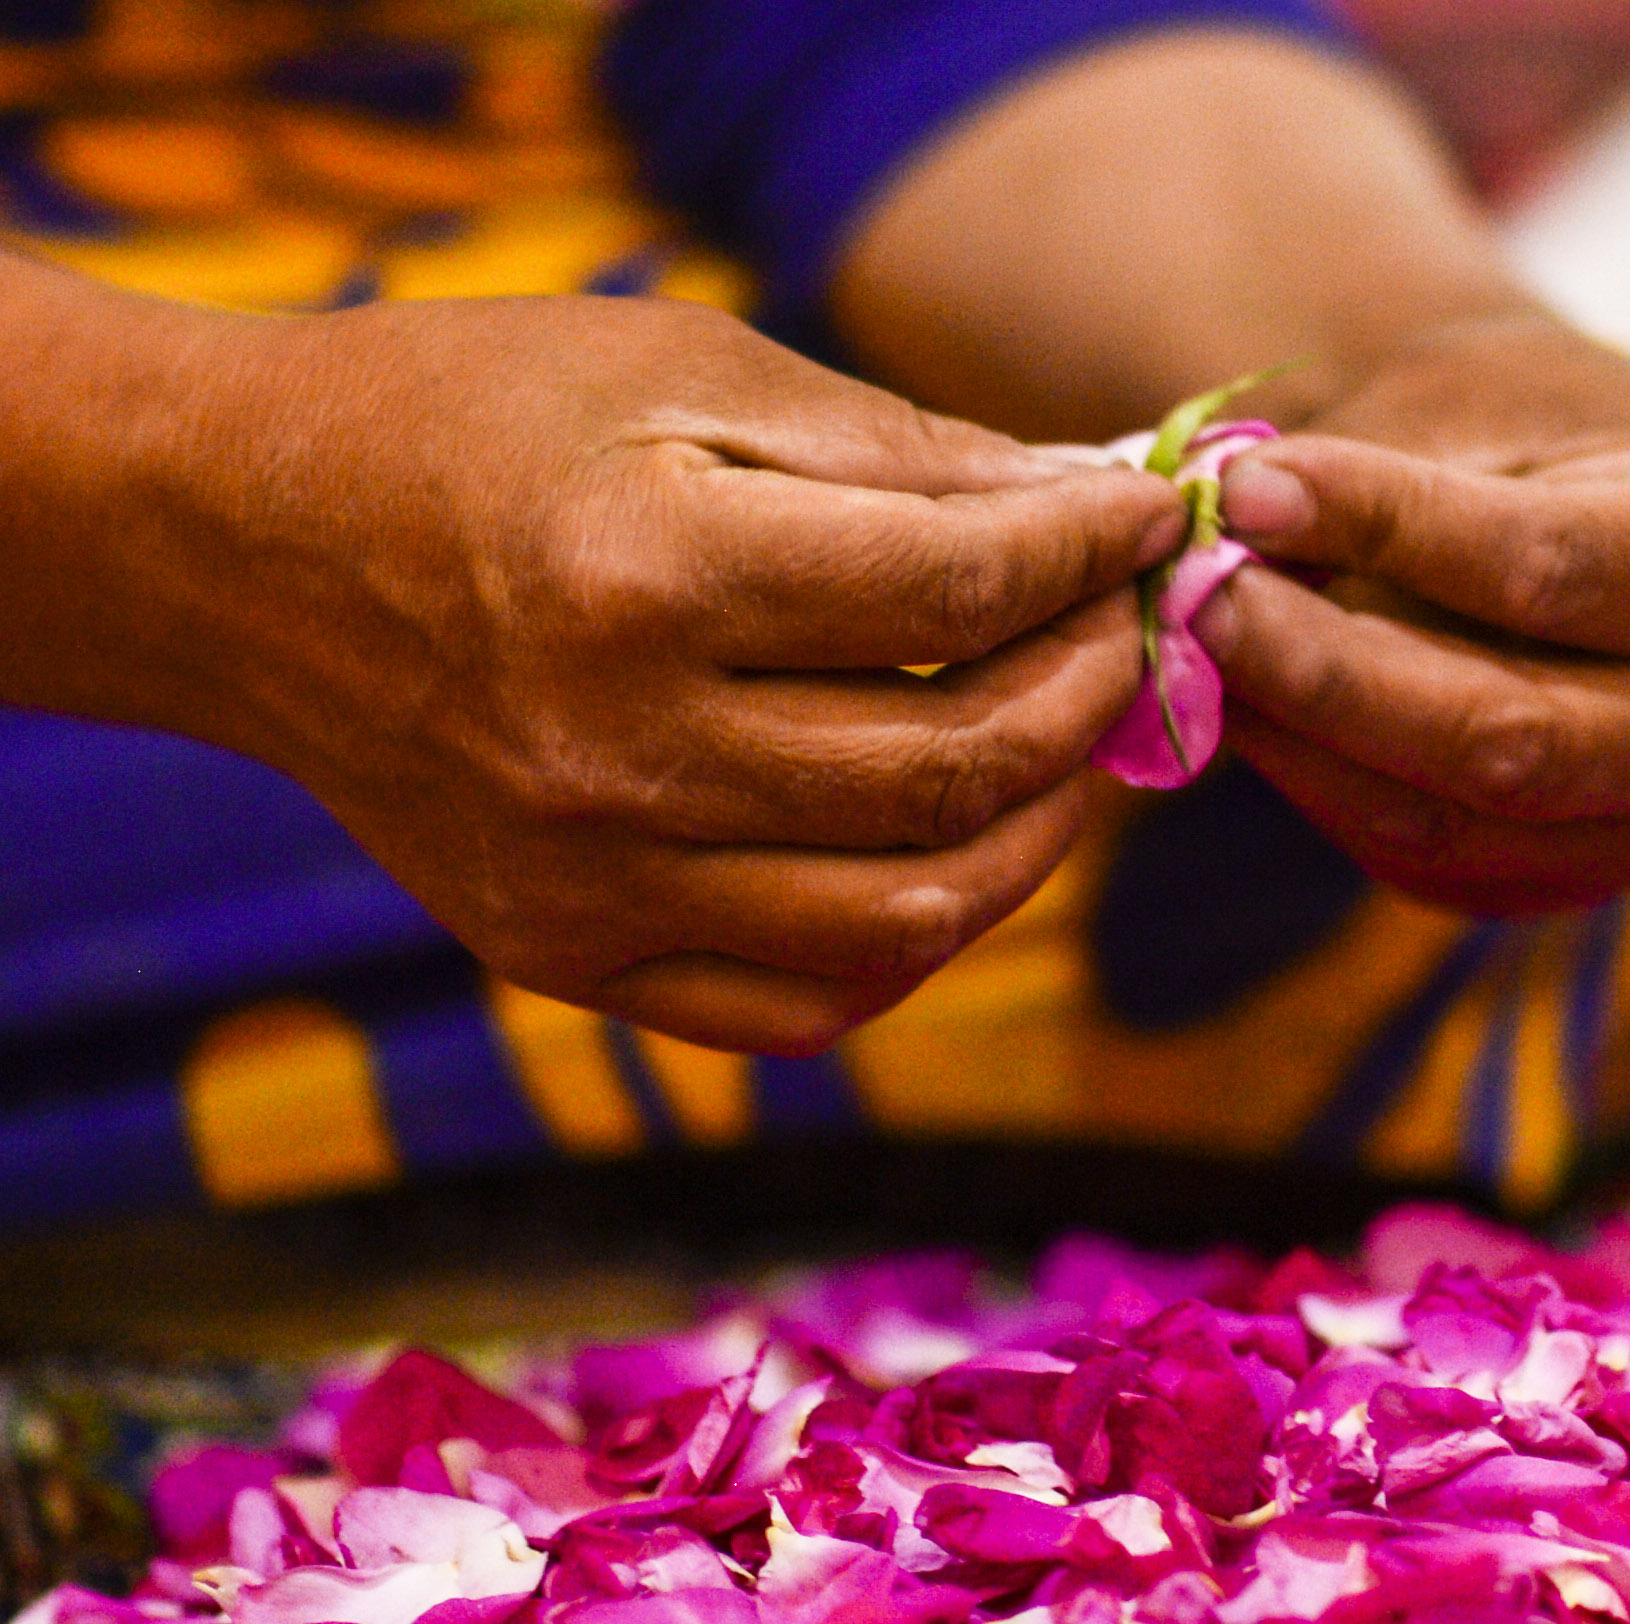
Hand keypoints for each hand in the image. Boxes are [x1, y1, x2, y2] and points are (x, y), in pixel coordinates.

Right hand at [10, 280, 1183, 1052]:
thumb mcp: (678, 369)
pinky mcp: (567, 960)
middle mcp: (618, 755)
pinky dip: (913, 943)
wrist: (241, 548)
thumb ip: (894, 450)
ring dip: (1038, 835)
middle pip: (954, 769)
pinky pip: (804, 1008)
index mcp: (646, 574)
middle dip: (1091, 694)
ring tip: (1073, 751)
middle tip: (1132, 635)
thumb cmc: (469, 422)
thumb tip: (1086, 504)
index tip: (1149, 519)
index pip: (955, 593)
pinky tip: (949, 850)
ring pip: (908, 918)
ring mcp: (590, 883)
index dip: (1088, 552)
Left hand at [1198, 314, 1629, 917]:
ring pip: (1446, 818)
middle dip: (1331, 668)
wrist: (1602, 532)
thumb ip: (1378, 469)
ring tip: (1191, 644)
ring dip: (1299, 736)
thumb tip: (1227, 526)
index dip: (1390, 528)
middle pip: (1507, 735)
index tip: (1247, 487)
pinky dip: (1309, 781)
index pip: (1550, 570)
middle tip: (1199, 595)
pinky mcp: (1556, 887)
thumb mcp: (1482, 403)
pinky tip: (1239, 706)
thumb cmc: (1541, 439)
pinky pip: (1410, 854)